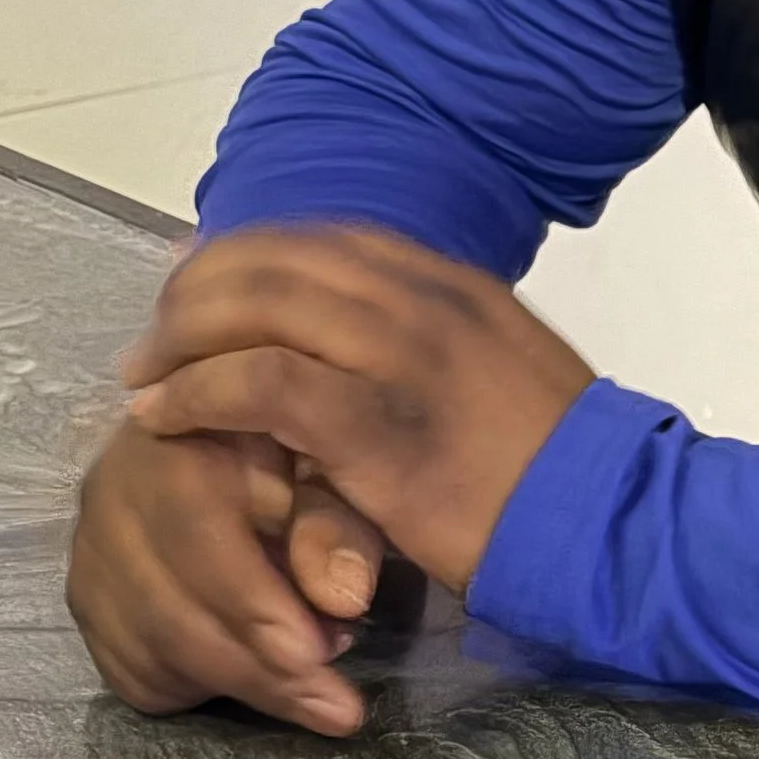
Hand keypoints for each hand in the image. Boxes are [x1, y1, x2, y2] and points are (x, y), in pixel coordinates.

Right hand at [68, 419, 385, 734]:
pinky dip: (193, 688)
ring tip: (312, 687)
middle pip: (172, 612)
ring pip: (151, 650)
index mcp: (175, 443)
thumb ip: (337, 522)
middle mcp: (113, 497)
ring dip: (236, 686)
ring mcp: (89, 551)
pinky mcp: (85, 598)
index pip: (200, 539)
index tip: (320, 658)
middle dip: (261, 672)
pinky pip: (129, 671)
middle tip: (338, 709)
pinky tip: (250, 676)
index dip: (258, 608)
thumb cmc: (289, 442)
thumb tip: (344, 599)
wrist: (213, 431)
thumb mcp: (328, 459)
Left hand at [120, 226, 593, 593]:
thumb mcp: (510, 372)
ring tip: (146, 378)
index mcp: (459, 286)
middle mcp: (427, 302)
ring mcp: (402, 357)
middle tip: (157, 335)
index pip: (330, 239)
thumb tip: (390, 351)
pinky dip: (197, 394)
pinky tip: (167, 419)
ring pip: (258, 307)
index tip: (202, 282)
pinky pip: (259, 383)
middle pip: (280, 260)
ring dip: (182, 338)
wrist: (612, 519)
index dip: (250, 254)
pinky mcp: (377, 426)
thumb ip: (450, 346)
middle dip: (199, 288)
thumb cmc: (562, 467)